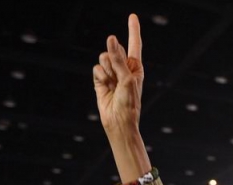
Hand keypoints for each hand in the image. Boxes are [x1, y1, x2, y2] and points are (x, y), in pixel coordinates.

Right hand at [93, 14, 142, 134]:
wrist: (119, 121)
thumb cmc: (129, 102)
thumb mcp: (127, 78)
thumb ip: (118, 58)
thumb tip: (111, 38)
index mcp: (136, 66)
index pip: (135, 44)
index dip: (133, 30)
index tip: (132, 16)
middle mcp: (124, 67)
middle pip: (115, 49)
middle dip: (115, 59)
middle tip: (119, 76)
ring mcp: (111, 73)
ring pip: (104, 57)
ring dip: (107, 69)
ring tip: (113, 83)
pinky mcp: (100, 79)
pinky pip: (96, 68)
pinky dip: (100, 76)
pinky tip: (106, 86)